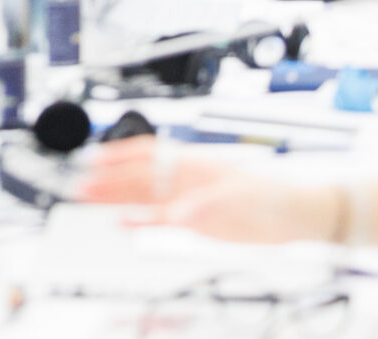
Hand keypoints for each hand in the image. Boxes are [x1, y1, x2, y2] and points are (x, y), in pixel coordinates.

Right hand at [76, 147, 336, 242]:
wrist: (297, 216)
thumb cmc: (275, 197)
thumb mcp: (242, 200)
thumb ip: (207, 206)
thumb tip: (178, 213)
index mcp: (195, 163)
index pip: (149, 156)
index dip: (119, 156)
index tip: (94, 159)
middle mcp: (187, 179)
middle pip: (140, 176)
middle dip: (108, 179)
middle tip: (80, 184)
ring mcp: (189, 198)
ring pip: (145, 196)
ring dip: (117, 197)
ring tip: (89, 198)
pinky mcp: (195, 220)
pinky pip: (159, 219)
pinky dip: (139, 220)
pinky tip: (123, 222)